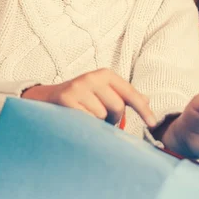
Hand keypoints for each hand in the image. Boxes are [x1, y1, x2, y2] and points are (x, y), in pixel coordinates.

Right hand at [22, 68, 156, 126]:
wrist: (45, 99)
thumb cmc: (79, 99)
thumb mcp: (101, 92)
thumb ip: (122, 96)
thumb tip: (147, 100)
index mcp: (104, 74)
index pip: (130, 93)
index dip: (143, 109)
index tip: (153, 123)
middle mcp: (92, 77)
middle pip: (118, 107)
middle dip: (113, 119)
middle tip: (100, 119)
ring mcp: (78, 87)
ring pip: (102, 116)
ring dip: (97, 123)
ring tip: (86, 117)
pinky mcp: (67, 99)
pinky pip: (87, 120)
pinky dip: (85, 125)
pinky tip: (76, 120)